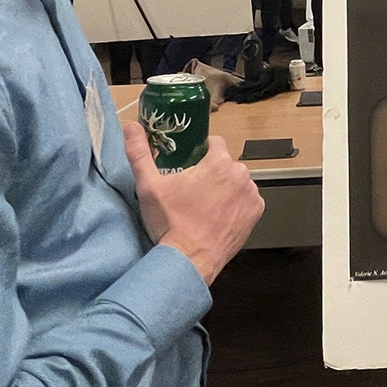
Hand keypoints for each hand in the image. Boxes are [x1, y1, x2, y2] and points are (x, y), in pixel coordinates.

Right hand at [123, 121, 264, 284]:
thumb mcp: (149, 186)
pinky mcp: (256, 212)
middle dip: (213, 173)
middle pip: (226, 164)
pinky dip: (237, 205)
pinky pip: (247, 200)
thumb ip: (139, 153)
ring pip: (237, 182)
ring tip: (206, 206)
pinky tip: (220, 216)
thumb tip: (130, 126)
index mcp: (219, 162)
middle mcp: (241, 174)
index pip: (215, 143)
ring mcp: (251, 194)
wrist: (189, 260)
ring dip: (226, 188)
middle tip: (194, 191)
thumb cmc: (171, 222)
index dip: (202, 151)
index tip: (192, 164)